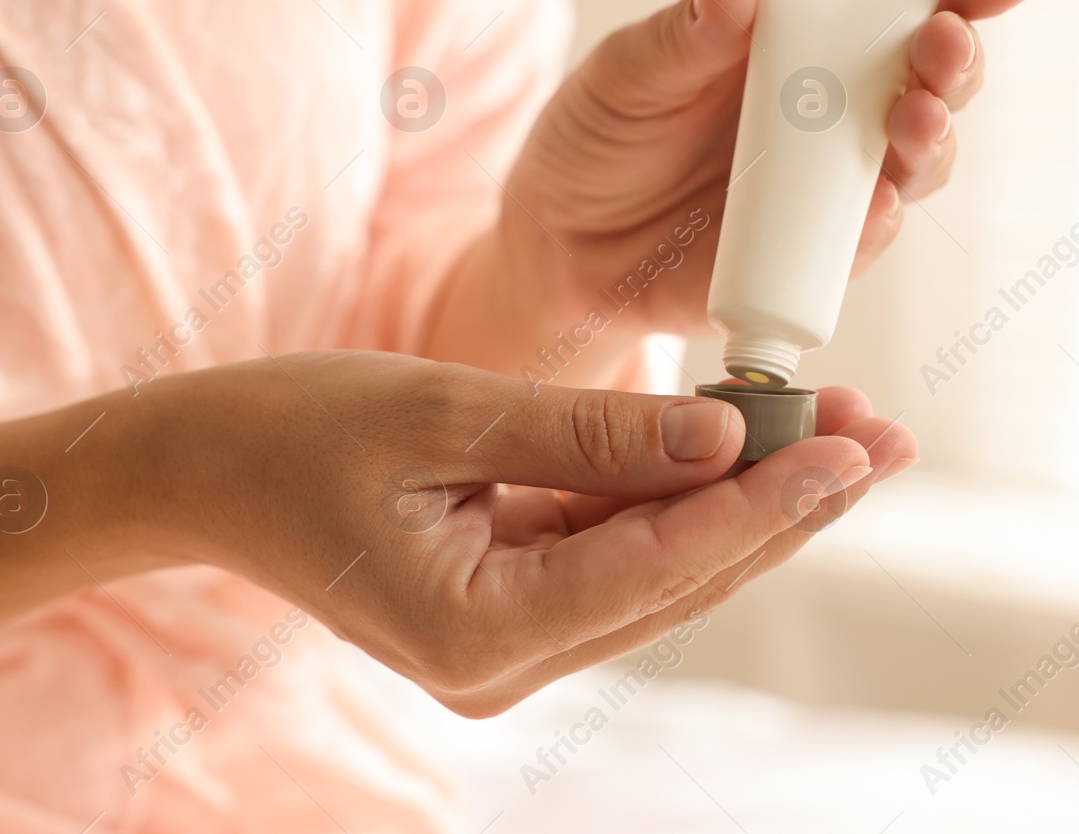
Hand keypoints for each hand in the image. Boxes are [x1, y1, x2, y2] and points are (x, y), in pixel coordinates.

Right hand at [0, 349, 914, 717]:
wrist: (192, 469)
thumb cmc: (288, 432)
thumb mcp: (442, 416)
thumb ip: (587, 432)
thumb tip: (723, 431)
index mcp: (476, 634)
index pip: (659, 567)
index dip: (764, 504)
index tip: (855, 449)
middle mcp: (503, 663)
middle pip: (681, 582)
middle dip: (786, 506)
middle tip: (886, 436)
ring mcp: (508, 642)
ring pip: (662, 570)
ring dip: (746, 499)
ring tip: (843, 432)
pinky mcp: (508, 604)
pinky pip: (617, 552)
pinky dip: (680, 495)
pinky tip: (742, 440)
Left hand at [502, 0, 1031, 338]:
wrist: (559, 247)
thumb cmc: (597, 138)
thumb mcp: (625, 75)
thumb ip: (684, 36)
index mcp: (796, 36)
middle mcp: (830, 106)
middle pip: (928, 77)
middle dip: (954, 62)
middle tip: (942, 54)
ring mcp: (828, 184)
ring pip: (918, 161)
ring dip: (933, 141)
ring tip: (915, 123)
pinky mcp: (812, 255)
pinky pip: (862, 241)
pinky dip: (878, 226)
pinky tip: (874, 208)